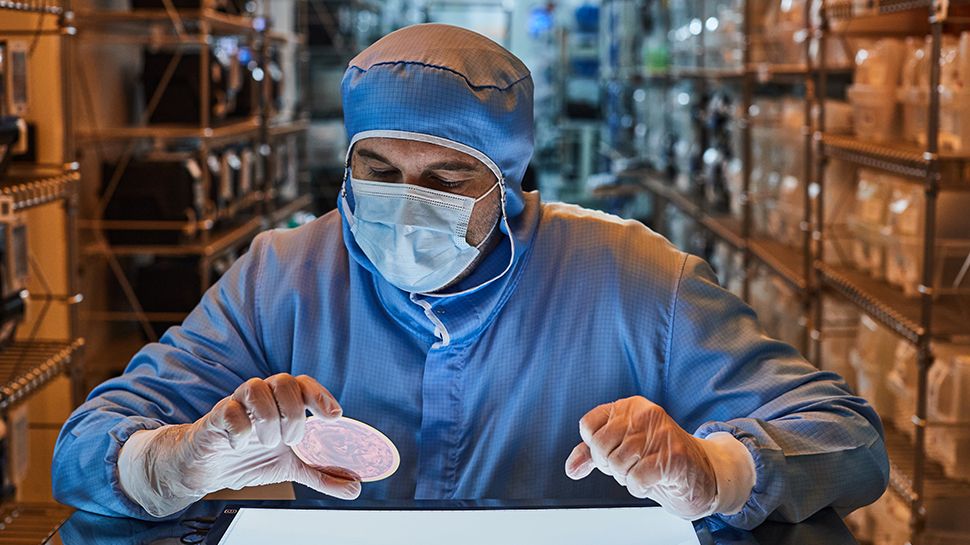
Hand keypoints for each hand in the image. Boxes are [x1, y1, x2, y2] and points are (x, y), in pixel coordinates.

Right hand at [118, 374, 360, 516]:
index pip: (304, 384)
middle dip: (294, 412)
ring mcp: (236, 404)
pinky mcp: (214, 418)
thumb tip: (354, 487)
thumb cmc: (250, 458)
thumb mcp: (291, 468)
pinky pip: (228, 410)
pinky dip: (240, 430)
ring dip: (269, 419)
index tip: (334, 417)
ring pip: (255, 387)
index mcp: (281, 403)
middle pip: (284, 380)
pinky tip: (241, 447)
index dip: (321, 395)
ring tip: (268, 443)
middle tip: (292, 440)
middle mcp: (261, 398)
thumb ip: (321, 475)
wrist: (207, 470)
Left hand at [564, 396, 717, 518]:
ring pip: (618, 463)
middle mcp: (645, 414)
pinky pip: (636, 478)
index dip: (593, 447)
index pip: (588, 425)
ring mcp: (661, 434)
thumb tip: (572, 468)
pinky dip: (639, 488)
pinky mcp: (674, 457)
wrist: (702, 473)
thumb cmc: (657, 458)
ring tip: (643, 472)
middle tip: (630, 466)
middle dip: (610, 465)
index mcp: (630, 406)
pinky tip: (652, 482)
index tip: (612, 452)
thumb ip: (592, 454)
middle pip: (600, 445)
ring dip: (626, 478)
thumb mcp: (621, 448)